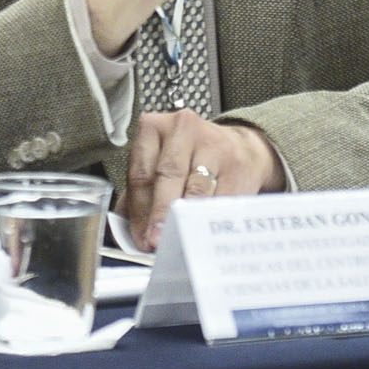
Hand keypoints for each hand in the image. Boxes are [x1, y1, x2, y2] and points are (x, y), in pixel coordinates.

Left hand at [121, 113, 282, 250]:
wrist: (237, 148)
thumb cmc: (189, 161)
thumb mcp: (159, 165)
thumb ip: (141, 195)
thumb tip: (130, 232)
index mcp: (154, 128)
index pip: (141, 172)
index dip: (139, 209)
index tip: (140, 237)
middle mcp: (183, 129)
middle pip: (168, 174)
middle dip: (160, 212)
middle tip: (156, 241)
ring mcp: (213, 143)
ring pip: (196, 188)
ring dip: (185, 219)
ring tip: (178, 239)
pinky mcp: (237, 163)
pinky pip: (221, 197)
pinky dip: (210, 218)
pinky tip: (203, 232)